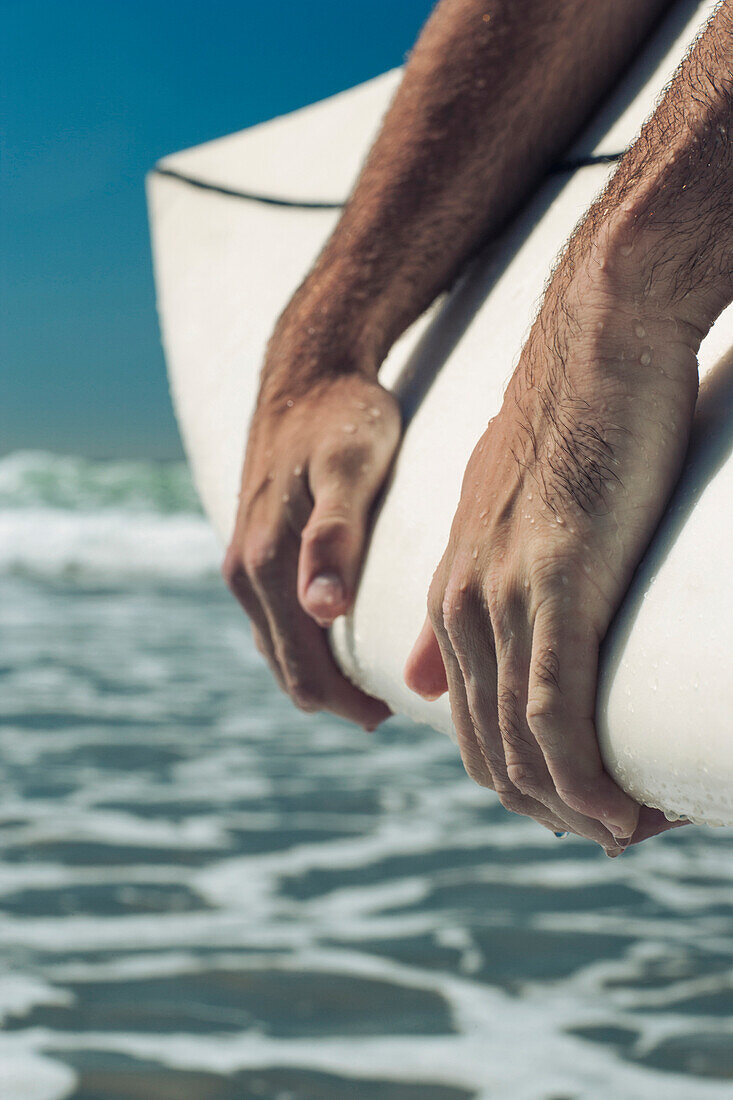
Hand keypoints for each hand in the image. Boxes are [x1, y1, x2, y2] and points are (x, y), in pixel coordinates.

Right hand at [224, 366, 399, 728]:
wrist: (307, 371)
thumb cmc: (342, 418)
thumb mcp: (350, 469)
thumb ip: (334, 538)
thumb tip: (322, 611)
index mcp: (267, 564)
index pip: (302, 670)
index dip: (347, 702)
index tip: (395, 714)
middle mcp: (245, 570)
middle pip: (287, 669)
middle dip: (336, 698)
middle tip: (391, 710)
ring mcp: (244, 560)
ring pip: (278, 647)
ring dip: (319, 673)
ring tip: (374, 684)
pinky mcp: (254, 546)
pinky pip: (275, 617)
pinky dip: (305, 642)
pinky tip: (342, 638)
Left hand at [405, 262, 700, 851]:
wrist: (600, 337)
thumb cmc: (574, 417)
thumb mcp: (495, 513)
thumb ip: (451, 598)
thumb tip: (413, 680)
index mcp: (450, 591)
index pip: (467, 718)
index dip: (518, 776)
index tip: (578, 802)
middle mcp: (461, 604)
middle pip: (488, 747)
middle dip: (548, 804)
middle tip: (614, 831)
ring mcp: (502, 597)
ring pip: (523, 744)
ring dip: (577, 805)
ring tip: (632, 831)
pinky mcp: (555, 585)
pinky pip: (556, 713)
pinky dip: (586, 776)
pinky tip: (622, 811)